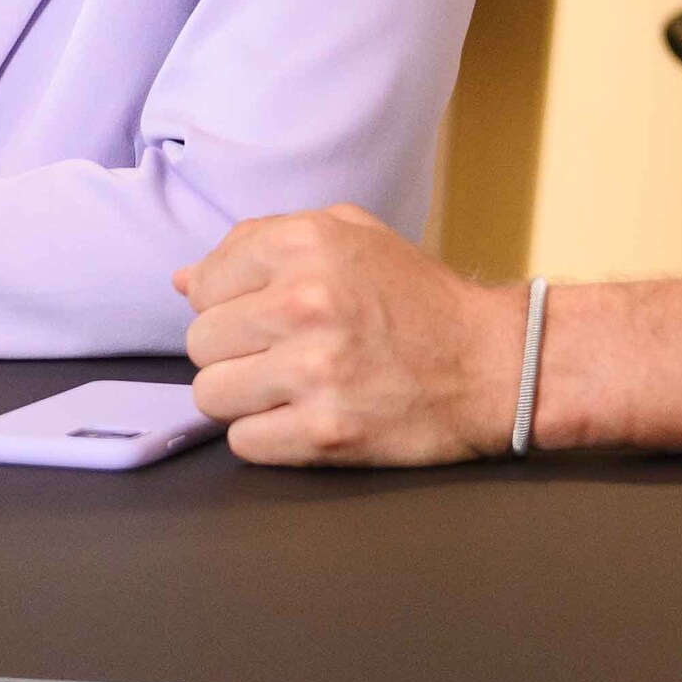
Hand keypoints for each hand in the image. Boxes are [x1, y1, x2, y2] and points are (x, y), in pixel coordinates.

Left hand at [178, 206, 524, 467]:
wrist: (498, 364)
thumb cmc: (418, 300)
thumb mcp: (349, 238)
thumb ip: (260, 244)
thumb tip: (184, 281)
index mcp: (305, 244)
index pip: (204, 284)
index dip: (227, 305)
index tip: (262, 316)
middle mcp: (303, 303)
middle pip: (200, 343)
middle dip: (233, 353)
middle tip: (280, 356)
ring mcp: (314, 372)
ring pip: (210, 395)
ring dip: (243, 399)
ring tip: (288, 389)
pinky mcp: (326, 432)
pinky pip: (244, 443)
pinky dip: (268, 438)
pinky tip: (304, 419)